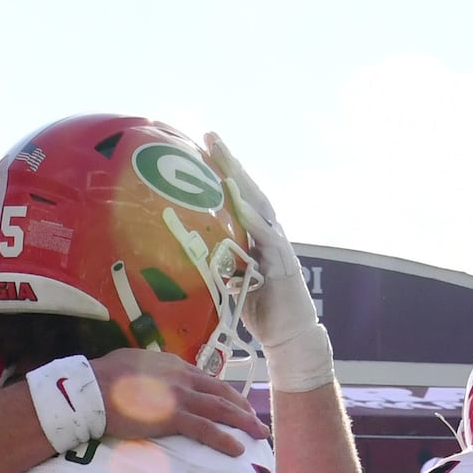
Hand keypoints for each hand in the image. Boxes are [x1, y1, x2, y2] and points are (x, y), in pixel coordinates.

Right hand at [91, 348, 252, 455]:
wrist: (92, 388)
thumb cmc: (102, 378)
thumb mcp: (130, 363)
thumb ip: (146, 371)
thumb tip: (146, 378)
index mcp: (172, 365)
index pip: (205, 379)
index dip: (223, 392)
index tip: (234, 403)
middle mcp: (182, 377)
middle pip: (221, 392)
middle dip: (242, 407)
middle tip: (256, 420)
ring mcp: (180, 396)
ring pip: (221, 409)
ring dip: (244, 422)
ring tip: (260, 434)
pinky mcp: (173, 416)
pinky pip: (206, 429)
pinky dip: (224, 440)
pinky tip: (238, 450)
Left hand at [206, 132, 330, 393]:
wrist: (289, 336)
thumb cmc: (258, 308)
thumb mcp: (228, 279)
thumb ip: (214, 260)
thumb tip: (182, 249)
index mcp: (253, 234)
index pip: (235, 196)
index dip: (220, 172)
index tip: (200, 146)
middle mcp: (267, 233)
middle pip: (248, 191)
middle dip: (230, 164)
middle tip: (210, 136)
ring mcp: (277, 246)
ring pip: (259, 207)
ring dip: (242, 184)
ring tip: (225, 162)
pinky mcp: (284, 264)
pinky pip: (268, 238)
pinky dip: (255, 221)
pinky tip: (242, 206)